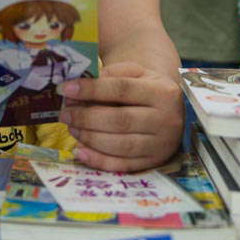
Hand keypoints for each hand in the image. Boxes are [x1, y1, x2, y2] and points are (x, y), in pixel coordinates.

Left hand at [56, 62, 182, 171]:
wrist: (175, 111)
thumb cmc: (148, 88)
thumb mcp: (137, 73)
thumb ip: (111, 74)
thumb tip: (79, 87)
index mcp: (162, 92)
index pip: (122, 89)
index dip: (92, 89)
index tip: (66, 89)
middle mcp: (165, 120)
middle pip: (120, 120)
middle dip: (86, 117)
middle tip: (65, 113)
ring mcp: (161, 145)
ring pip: (120, 145)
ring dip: (89, 137)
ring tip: (71, 128)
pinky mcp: (153, 163)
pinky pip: (122, 165)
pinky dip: (98, 160)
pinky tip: (79, 151)